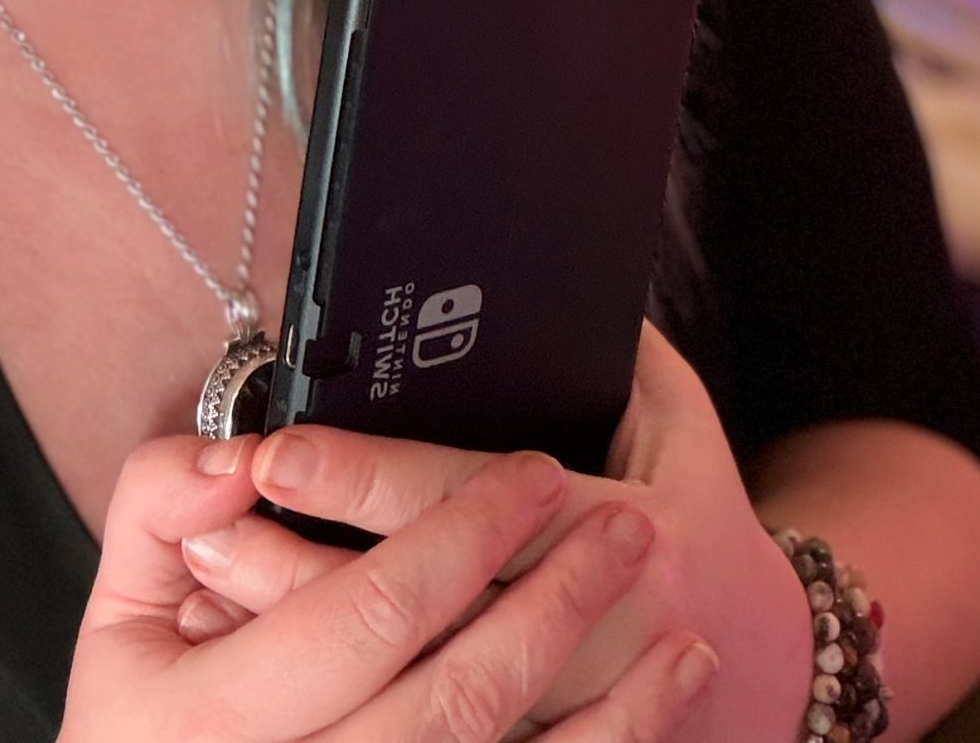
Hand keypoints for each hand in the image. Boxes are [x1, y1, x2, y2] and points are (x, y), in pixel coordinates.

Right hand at [58, 425, 720, 740]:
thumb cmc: (145, 730)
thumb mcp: (119, 618)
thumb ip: (159, 507)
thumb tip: (235, 457)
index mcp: (224, 720)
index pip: (363, 614)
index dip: (455, 536)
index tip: (528, 472)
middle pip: (460, 697)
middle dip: (557, 604)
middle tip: (632, 522)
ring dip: (616, 707)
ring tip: (682, 624)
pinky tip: (670, 702)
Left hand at [176, 326, 811, 740]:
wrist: (769, 671)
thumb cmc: (707, 524)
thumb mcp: (681, 425)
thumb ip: (622, 357)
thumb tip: (549, 282)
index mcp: (639, 526)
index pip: (469, 497)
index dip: (365, 476)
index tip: (277, 453)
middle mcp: (602, 625)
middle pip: (422, 606)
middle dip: (302, 569)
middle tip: (210, 530)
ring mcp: (566, 702)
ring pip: (412, 687)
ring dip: (303, 636)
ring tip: (217, 586)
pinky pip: (438, 739)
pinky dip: (352, 700)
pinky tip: (279, 665)